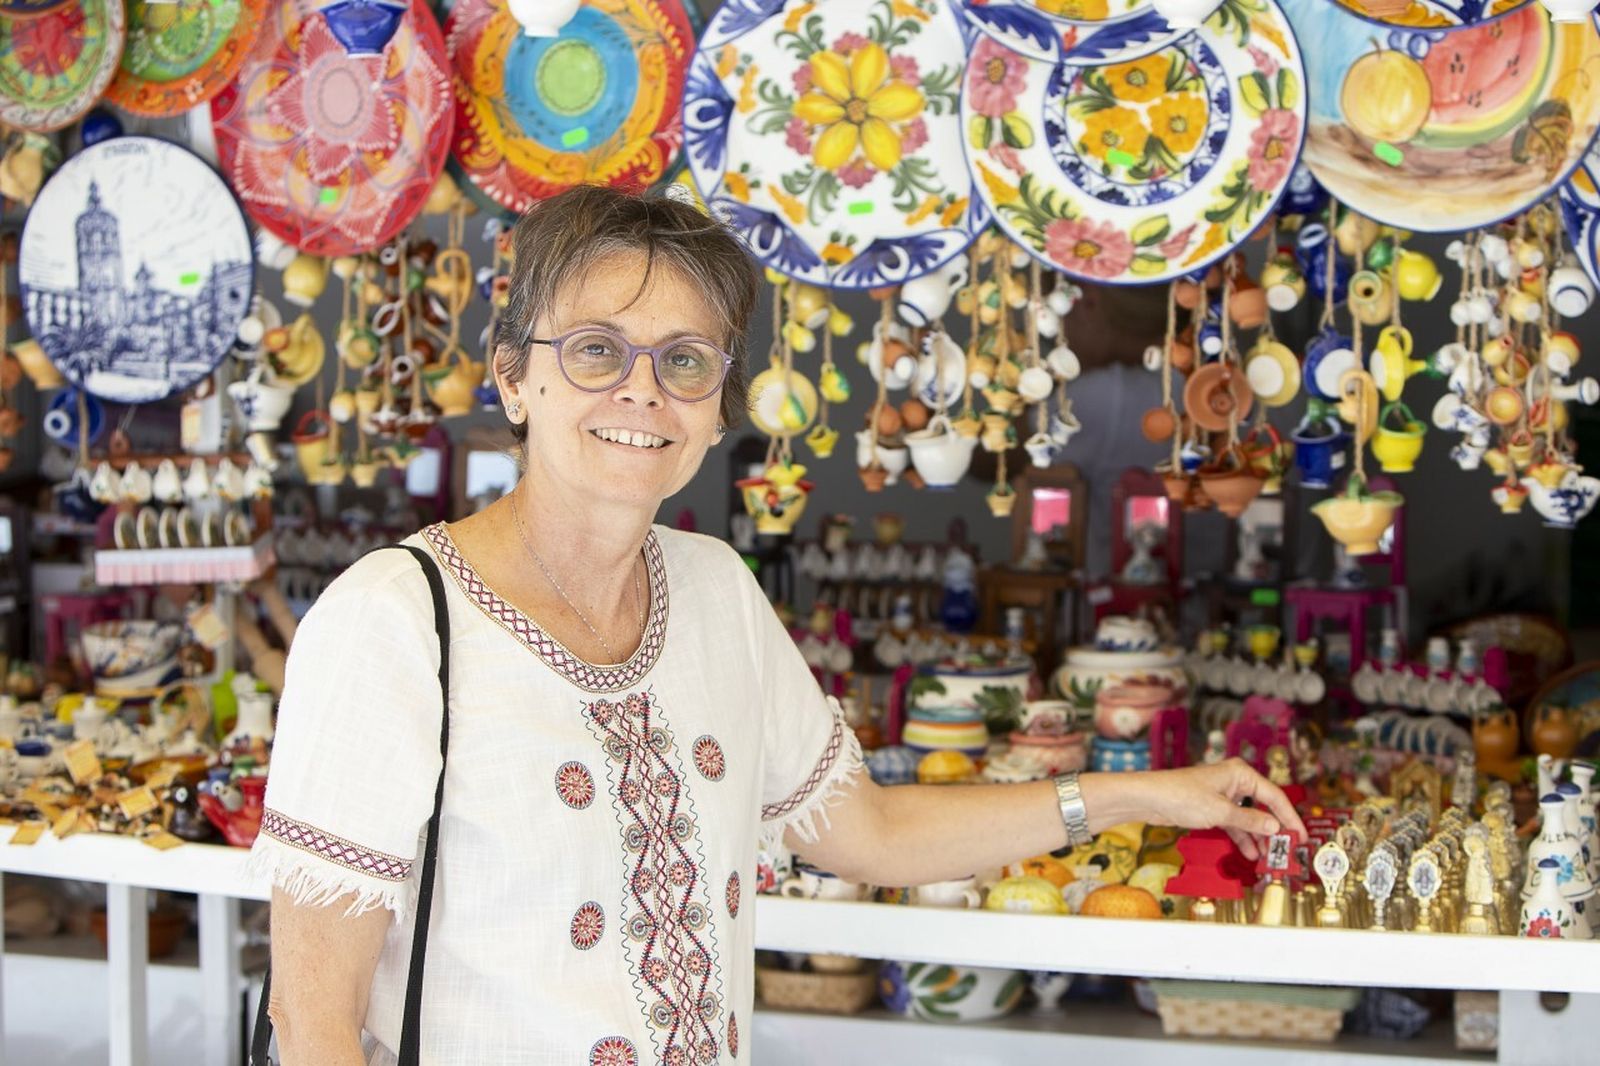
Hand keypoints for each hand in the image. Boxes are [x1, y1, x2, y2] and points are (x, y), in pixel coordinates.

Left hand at [1141, 759, 1306, 860]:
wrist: (1149, 798)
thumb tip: (1275, 828)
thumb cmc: (1182, 796)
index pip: (1274, 797)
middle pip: (1263, 807)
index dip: (1289, 818)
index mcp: (1241, 774)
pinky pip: (1234, 823)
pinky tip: (1250, 852)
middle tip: (1287, 850)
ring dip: (1258, 837)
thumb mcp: (1221, 812)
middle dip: (1274, 829)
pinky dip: (1242, 837)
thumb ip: (1250, 821)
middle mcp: (1235, 781)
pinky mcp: (1212, 807)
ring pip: (1248, 817)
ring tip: (1269, 857)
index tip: (1300, 836)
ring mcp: (1223, 795)